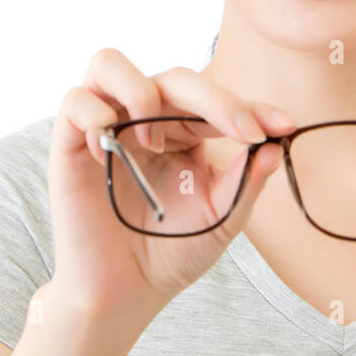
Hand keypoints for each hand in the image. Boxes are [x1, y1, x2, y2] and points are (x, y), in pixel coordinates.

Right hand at [44, 48, 295, 328]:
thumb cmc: (170, 252)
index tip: (284, 126)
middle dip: (217, 98)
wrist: (124, 293)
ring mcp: (106, 127)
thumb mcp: (220, 218)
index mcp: (183, 131)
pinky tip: (109, 148)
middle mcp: (144, 119)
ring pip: (110, 62)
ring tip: (155, 143)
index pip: (217, 101)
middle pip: (175, 77)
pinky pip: (75, 100)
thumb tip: (274, 146)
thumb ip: (245, 181)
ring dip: (143, 93)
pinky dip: (95, 113)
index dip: (252, 108)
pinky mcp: (70, 143)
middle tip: (244, 131)